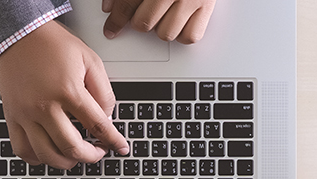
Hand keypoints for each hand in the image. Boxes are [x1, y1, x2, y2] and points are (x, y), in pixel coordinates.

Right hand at [0, 20, 128, 167]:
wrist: (19, 33)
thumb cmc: (52, 44)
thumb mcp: (90, 60)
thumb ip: (103, 91)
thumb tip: (106, 118)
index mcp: (68, 91)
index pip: (98, 126)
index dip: (113, 141)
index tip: (120, 147)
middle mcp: (45, 106)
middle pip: (72, 148)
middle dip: (91, 156)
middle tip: (98, 152)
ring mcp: (26, 114)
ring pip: (47, 155)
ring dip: (66, 163)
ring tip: (76, 156)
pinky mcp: (12, 116)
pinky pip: (22, 150)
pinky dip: (37, 159)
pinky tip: (49, 154)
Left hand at [102, 0, 216, 43]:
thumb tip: (109, 7)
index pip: (127, 4)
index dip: (116, 19)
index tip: (111, 28)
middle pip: (144, 23)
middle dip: (139, 22)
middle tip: (143, 15)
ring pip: (166, 34)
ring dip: (160, 28)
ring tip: (163, 15)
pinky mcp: (207, 6)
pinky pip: (190, 36)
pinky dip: (182, 34)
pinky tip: (179, 22)